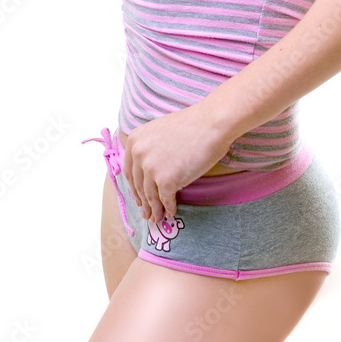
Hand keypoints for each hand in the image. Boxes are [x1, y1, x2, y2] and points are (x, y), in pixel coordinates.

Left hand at [121, 106, 231, 226]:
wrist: (211, 123)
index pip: (129, 171)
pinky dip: (169, 208)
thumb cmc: (192, 124)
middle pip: (138, 186)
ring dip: (155, 210)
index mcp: (135, 140)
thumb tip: (150, 169)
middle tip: (147, 213)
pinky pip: (166, 200)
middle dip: (143, 202)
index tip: (138, 197)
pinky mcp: (166, 181)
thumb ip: (150, 147)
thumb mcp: (160, 131)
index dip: (134, 187)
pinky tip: (172, 212)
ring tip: (158, 218)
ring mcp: (151, 168)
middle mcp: (139, 154)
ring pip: (150, 196)